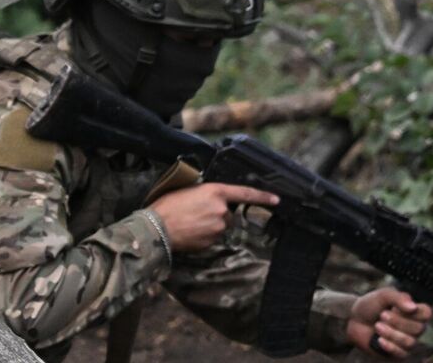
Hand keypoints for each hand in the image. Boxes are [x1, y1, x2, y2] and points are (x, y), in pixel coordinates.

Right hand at [146, 183, 278, 252]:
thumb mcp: (188, 190)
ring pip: (221, 226)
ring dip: (211, 225)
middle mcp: (221, 209)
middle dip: (217, 213)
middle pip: (228, 213)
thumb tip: (214, 198)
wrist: (155, 228)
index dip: (263, 196)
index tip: (277, 199)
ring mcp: (217, 227)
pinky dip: (205, 236)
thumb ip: (207, 193)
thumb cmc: (166, 206)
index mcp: (216, 192)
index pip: (246, 193)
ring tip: (190, 222)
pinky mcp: (211, 241)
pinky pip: (213, 238)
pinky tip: (190, 232)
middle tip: (196, 213)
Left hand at [347, 288, 431, 358]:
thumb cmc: (370, 305)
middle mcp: (414, 326)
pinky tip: (379, 340)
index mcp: (414, 310)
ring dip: (392, 334)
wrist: (353, 320)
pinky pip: (402, 354)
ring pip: (410, 342)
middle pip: (419, 329)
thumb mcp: (383, 295)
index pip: (427, 313)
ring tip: (377, 326)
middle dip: (398, 322)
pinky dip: (390, 346)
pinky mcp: (397, 353)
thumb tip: (413, 307)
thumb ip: (399, 298)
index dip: (415, 312)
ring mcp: (406, 340)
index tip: (396, 307)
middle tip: (382, 315)